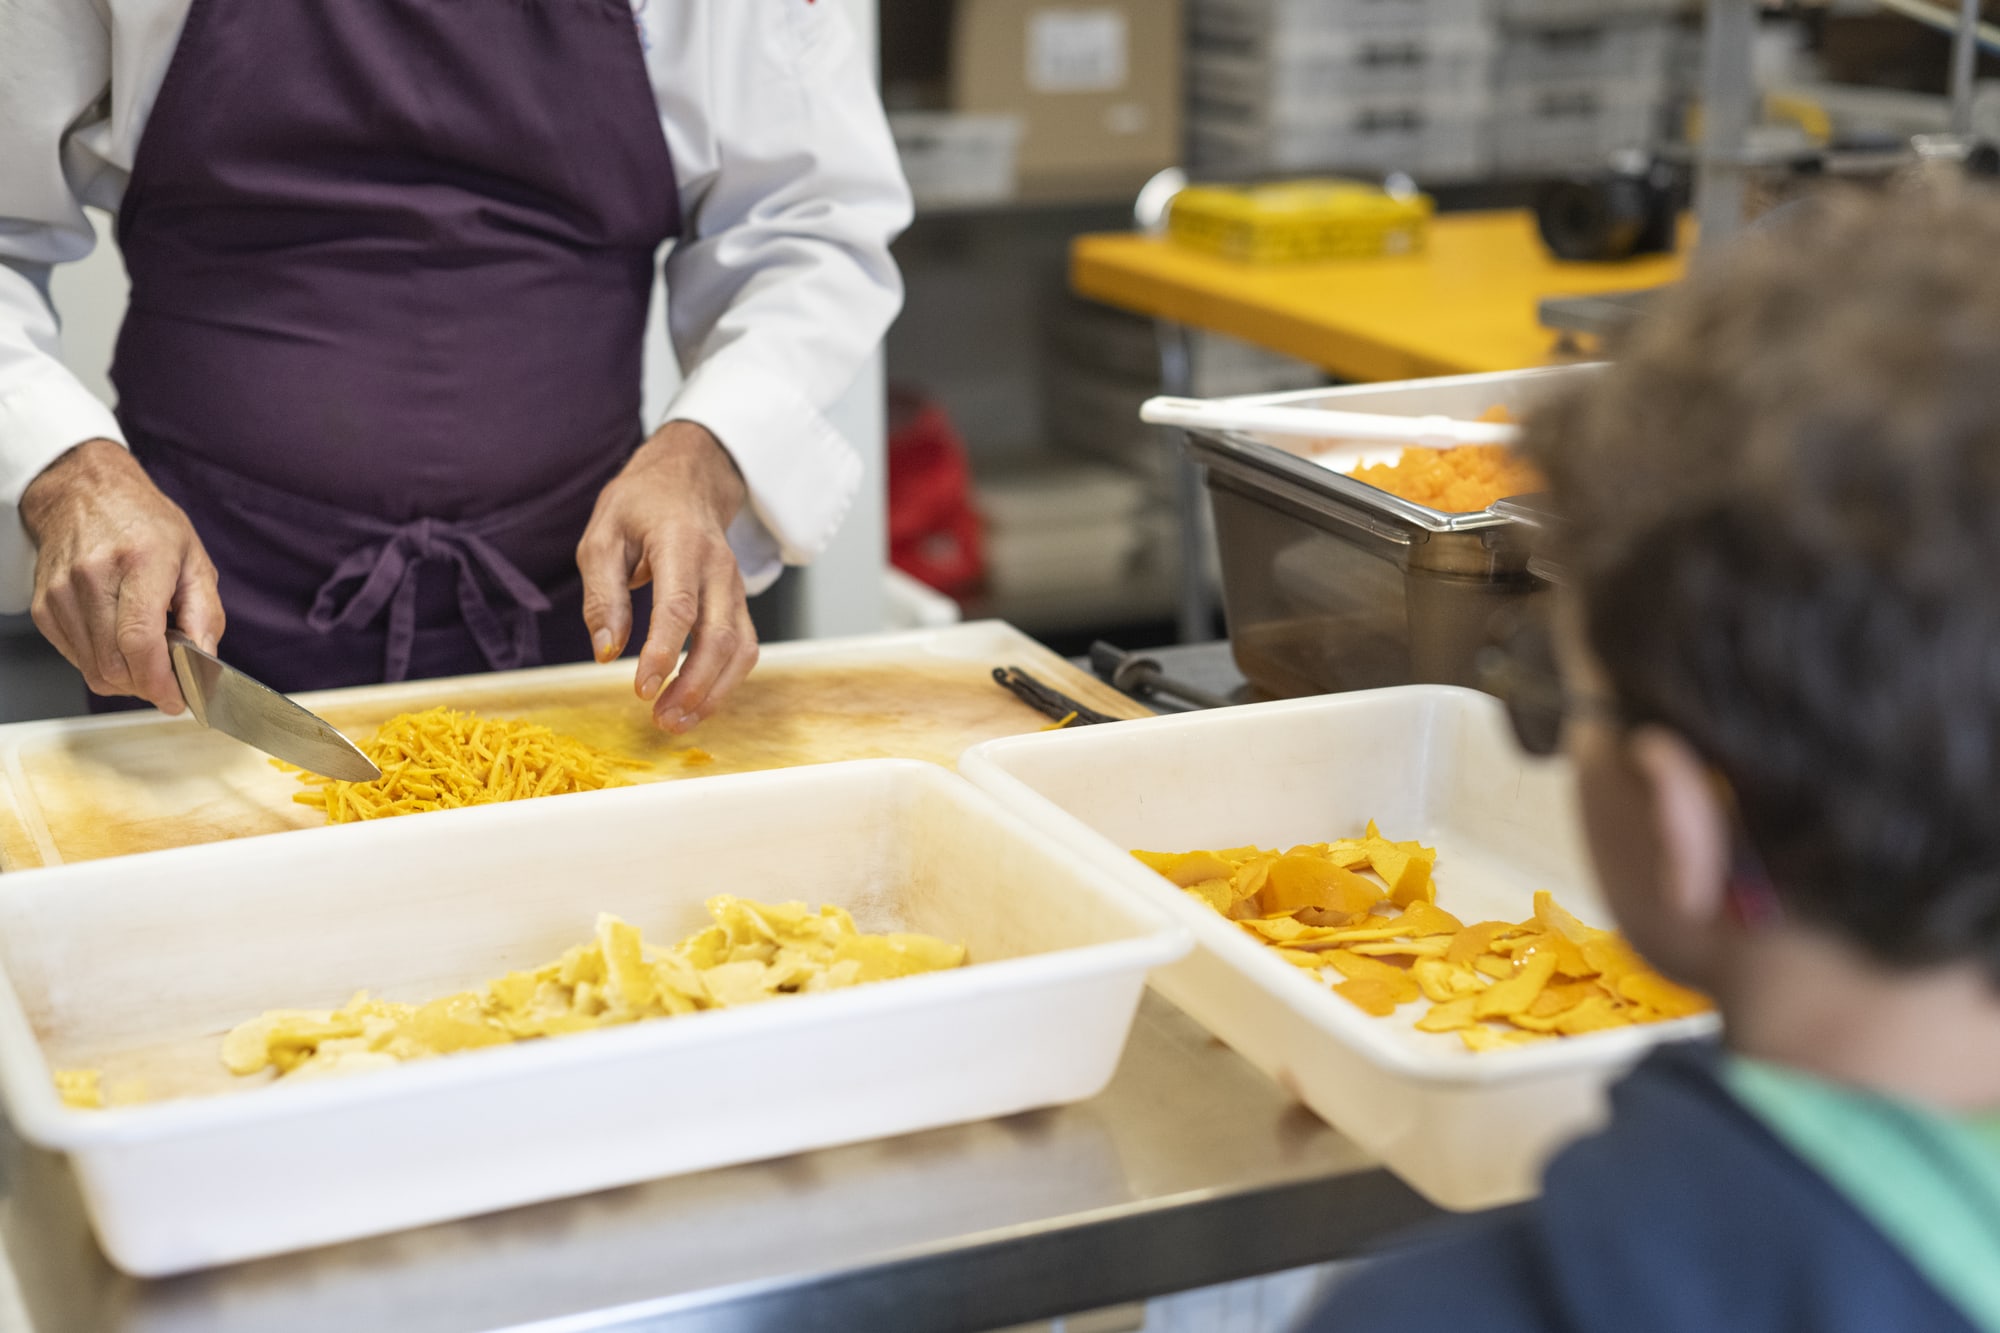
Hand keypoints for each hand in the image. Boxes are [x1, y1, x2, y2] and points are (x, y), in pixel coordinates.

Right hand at [19, 439, 223, 712]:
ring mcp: (60, 593)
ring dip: (126, 678)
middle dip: (147, 685)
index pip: (140, 640)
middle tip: (169, 678)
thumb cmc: (145, 524)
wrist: (86, 494)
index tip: (177, 699)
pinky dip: (102, 663)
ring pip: (93, 669)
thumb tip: (206, 661)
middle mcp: (93, 577)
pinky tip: (118, 641)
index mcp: (140, 561)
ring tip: (146, 653)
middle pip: (115, 664)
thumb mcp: (194, 560)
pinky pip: (75, 658)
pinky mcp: (44, 607)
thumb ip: (206, 615)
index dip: (159, 681)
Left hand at [576, 421, 757, 732]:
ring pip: (740, 649)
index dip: (663, 653)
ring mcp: (735, 587)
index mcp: (680, 543)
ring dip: (713, 693)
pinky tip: (696, 703)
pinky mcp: (738, 604)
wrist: (687, 480)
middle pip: (719, 636)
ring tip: (676, 722)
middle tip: (660, 719)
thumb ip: (603, 595)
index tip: (641, 690)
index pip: (679, 606)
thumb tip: (606, 653)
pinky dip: (725, 683)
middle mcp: (718, 567)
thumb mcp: (602, 537)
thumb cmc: (639, 507)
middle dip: (693, 686)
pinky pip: (744, 649)